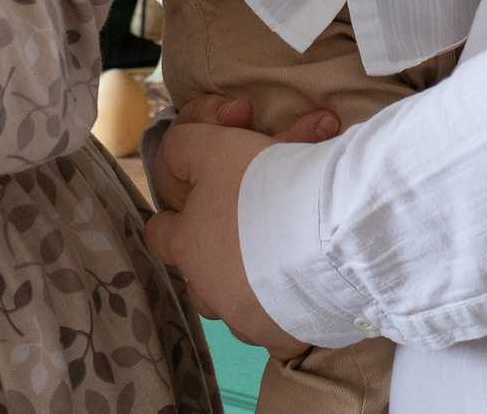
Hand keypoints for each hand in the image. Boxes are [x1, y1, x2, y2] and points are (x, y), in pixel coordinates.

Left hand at [143, 119, 305, 350]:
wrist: (328, 235)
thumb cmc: (265, 188)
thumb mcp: (213, 146)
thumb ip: (184, 149)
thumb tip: (174, 159)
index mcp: (188, 246)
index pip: (159, 237)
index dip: (172, 222)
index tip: (190, 212)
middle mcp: (210, 290)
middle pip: (198, 281)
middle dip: (214, 263)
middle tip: (245, 237)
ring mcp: (247, 321)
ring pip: (235, 309)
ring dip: (248, 292)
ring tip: (278, 267)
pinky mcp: (284, 341)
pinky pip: (277, 335)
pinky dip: (285, 318)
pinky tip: (305, 297)